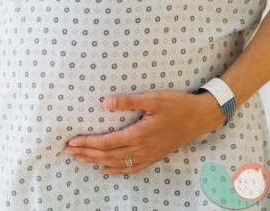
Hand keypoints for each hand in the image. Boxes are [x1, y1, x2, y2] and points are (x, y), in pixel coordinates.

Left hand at [64, 90, 225, 173]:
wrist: (201, 117)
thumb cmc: (178, 105)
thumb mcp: (154, 98)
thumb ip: (129, 102)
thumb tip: (105, 102)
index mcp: (139, 134)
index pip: (107, 143)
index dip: (88, 143)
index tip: (72, 141)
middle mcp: (142, 149)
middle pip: (108, 155)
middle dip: (86, 153)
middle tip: (68, 151)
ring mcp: (149, 155)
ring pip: (117, 163)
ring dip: (97, 162)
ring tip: (81, 159)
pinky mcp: (155, 156)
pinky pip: (133, 168)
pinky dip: (117, 170)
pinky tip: (107, 170)